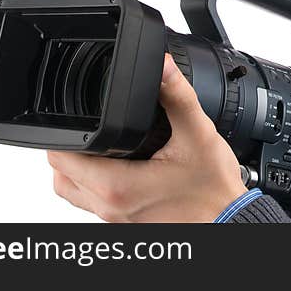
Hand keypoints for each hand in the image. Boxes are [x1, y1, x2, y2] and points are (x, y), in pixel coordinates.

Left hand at [47, 53, 247, 221]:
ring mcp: (116, 220)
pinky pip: (92, 204)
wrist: (231, 222)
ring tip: (96, 144)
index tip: (77, 115)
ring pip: (73, 193)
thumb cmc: (214, 191)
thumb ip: (177, 95)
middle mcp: (110, 207)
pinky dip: (92, 184)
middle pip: (59, 176)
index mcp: (118, 186)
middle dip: (67, 146)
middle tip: (88, 124)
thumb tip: (163, 66)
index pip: (61, 158)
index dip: (63, 132)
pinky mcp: (126, 224)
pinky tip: (116, 166)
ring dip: (75, 169)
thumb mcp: (198, 133)